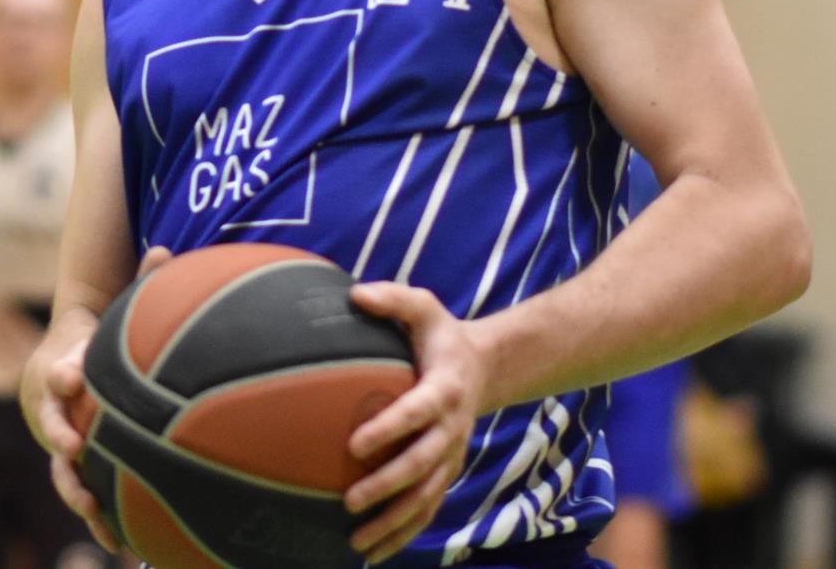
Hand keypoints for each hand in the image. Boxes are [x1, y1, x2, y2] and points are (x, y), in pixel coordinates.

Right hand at [22, 246, 172, 554]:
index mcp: (59, 370)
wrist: (64, 367)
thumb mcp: (113, 311)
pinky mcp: (73, 465)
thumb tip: (166, 250)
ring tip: (94, 508)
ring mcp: (60, 440)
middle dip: (60, 435)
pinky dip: (96, 515)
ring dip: (75, 487)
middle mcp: (54, 410)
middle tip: (73, 447)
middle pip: (51, 424)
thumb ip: (138, 284)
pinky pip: (83, 491)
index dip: (61, 374)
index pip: (56, 369)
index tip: (68, 379)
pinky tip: (120, 542)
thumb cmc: (96, 339)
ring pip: (62, 468)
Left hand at [345, 282, 486, 562]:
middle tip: (350, 500)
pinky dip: (404, 534)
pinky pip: (427, 510)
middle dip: (387, 485)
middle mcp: (452, 429)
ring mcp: (452, 456)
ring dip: (394, 522)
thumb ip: (394, 299)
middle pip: (421, 465)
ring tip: (357, 542)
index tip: (354, 445)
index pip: (416, 412)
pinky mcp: (448, 473)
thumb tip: (355, 293)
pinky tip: (373, 553)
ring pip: (426, 498)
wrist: (486, 367)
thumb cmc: (441, 335)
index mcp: (444, 389)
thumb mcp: (425, 306)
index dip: (388, 428)